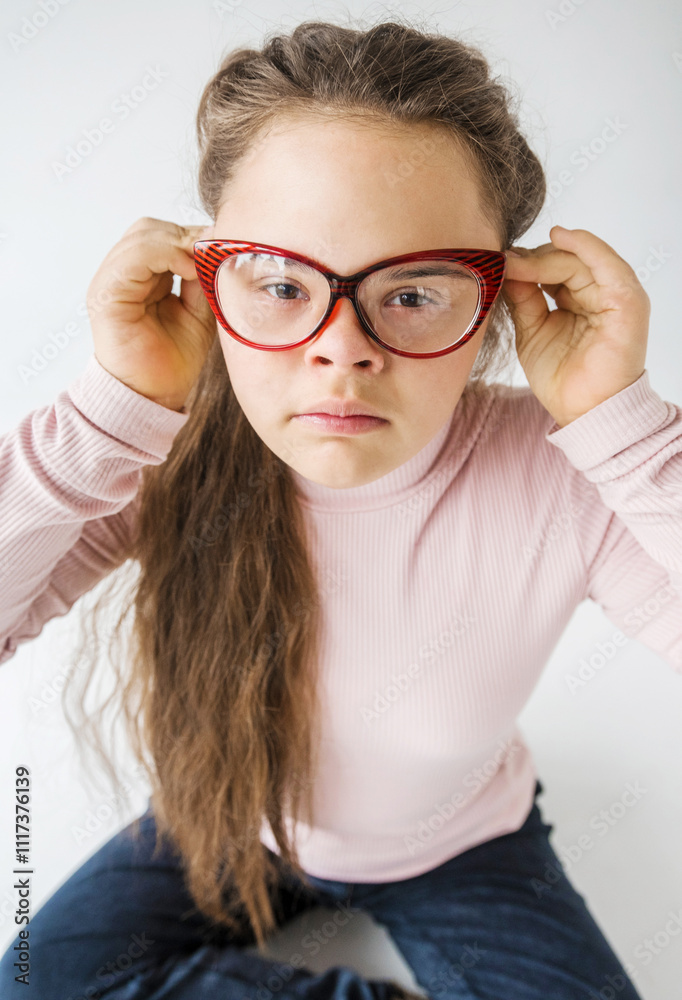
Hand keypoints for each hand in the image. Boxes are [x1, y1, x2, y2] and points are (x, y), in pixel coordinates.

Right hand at [87, 217, 216, 411]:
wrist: (153, 397)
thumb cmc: (173, 361)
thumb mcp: (198, 311)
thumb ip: (202, 280)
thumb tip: (216, 248)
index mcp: (139, 278)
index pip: (162, 235)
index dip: (192, 236)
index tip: (222, 247)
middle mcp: (120, 275)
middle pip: (150, 228)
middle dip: (186, 236)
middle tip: (214, 252)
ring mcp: (110, 282)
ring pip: (143, 235)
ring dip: (179, 243)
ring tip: (202, 264)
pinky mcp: (107, 295)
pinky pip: (134, 257)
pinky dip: (165, 254)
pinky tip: (188, 269)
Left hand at [501, 226, 649, 426]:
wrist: (582, 411)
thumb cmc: (562, 379)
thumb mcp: (532, 332)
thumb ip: (524, 299)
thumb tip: (508, 267)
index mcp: (580, 299)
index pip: (555, 268)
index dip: (528, 263)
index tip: (501, 262)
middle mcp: (600, 294)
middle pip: (567, 260)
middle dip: (534, 259)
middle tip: (506, 262)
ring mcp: (615, 295)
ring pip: (582, 259)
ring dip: (548, 256)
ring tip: (519, 260)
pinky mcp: (626, 301)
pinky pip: (607, 263)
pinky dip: (585, 246)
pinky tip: (559, 238)